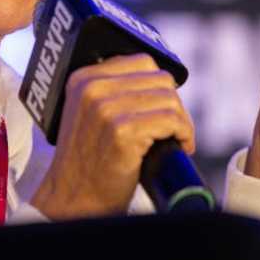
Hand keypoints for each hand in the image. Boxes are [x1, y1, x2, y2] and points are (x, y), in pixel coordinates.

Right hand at [30, 54, 195, 219]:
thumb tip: (158, 81)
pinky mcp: (122, 131)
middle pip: (159, 79)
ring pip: (169, 99)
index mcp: (83, 78)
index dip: (159, 86)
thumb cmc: (89, 160)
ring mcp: (106, 109)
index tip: (161, 108)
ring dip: (181, 121)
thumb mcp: (88, 113)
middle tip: (172, 129)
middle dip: (173, 104)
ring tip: (176, 139)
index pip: (141, 61)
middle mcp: (92, 88)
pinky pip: (171, 120)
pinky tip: (179, 146)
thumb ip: (112, 90)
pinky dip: (184, 134)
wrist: (75, 198)